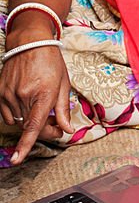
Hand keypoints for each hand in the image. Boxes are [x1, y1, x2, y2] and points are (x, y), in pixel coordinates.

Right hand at [0, 47, 72, 163]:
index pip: (33, 126)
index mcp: (43, 93)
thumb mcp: (64, 84)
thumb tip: (67, 130)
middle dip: (45, 131)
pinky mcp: (0, 92)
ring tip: (42, 111)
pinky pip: (7, 115)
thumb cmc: (50, 61)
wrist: (30, 42)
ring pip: (18, 122)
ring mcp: (9, 94)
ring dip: (30, 124)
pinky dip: (17, 116)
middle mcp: (23, 95)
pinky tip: (27, 105)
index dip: (25, 145)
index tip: (17, 160)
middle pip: (30, 127)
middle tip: (56, 126)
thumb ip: (63, 109)